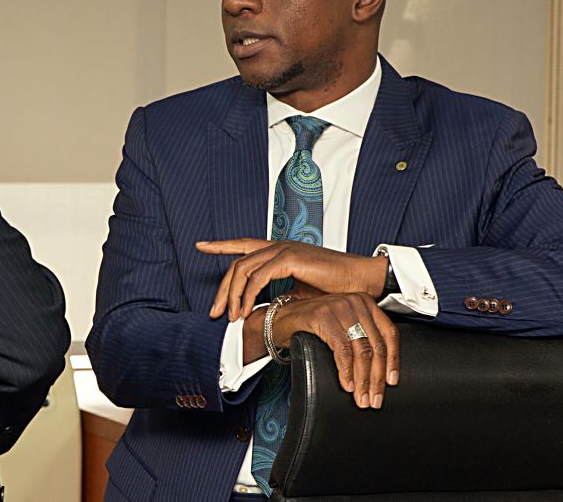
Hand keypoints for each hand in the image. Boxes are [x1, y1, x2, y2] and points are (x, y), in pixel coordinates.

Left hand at [197, 238, 386, 320]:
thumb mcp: (300, 291)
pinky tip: (246, 311)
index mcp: (280, 250)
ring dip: (233, 295)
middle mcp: (278, 246)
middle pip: (238, 263)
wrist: (361, 281)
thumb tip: (265, 310)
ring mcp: (283, 249)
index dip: (221, 245)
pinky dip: (248, 295)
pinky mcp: (289, 258)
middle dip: (222, 288)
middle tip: (214, 311)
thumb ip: (280, 294)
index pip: (243, 245)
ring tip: (231, 317)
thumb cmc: (336, 287)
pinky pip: (258, 277)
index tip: (201, 246)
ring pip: (243, 269)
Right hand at [274, 292, 398, 409]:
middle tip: (374, 399)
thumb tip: (382, 370)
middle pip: (376, 345)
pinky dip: (346, 371)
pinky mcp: (323, 316)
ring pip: (361, 350)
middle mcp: (355, 302)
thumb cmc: (313, 325)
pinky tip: (346, 384)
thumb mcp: (343, 326)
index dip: (393, 361)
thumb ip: (361, 336)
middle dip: (377, 378)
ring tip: (361, 397)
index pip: (389, 334)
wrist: (281, 318)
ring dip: (363, 379)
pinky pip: (342, 349)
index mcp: (366, 303)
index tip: (392, 382)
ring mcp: (339, 307)